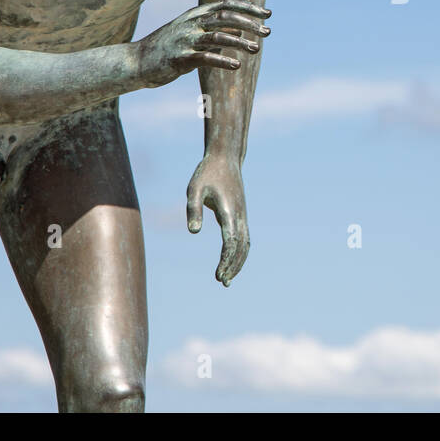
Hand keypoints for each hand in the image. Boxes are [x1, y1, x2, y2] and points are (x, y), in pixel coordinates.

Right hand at [134, 0, 269, 88]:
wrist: (136, 62)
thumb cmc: (168, 47)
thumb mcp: (191, 33)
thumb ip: (214, 30)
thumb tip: (241, 29)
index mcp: (195, 15)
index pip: (226, 4)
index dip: (248, 7)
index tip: (268, 14)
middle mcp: (191, 23)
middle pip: (225, 17)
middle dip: (249, 23)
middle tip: (268, 32)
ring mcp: (185, 40)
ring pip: (217, 37)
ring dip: (240, 42)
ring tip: (256, 49)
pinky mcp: (179, 58)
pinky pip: (204, 58)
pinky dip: (222, 60)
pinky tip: (236, 66)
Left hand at [186, 156, 248, 285]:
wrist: (225, 158)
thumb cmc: (207, 173)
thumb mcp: (194, 189)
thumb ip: (193, 209)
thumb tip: (194, 232)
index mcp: (229, 211)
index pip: (231, 242)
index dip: (226, 260)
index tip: (219, 275)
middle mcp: (239, 216)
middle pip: (241, 247)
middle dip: (233, 266)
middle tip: (222, 282)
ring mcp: (242, 215)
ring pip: (246, 244)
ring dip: (238, 263)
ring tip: (227, 279)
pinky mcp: (240, 214)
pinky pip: (244, 238)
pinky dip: (240, 253)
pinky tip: (231, 262)